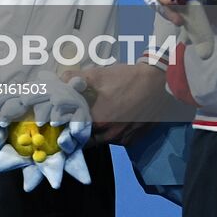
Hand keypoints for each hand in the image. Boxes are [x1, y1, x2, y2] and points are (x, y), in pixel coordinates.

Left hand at [62, 64, 190, 145]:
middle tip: (70, 122)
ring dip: (92, 135)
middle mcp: (110, 135)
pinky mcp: (134, 139)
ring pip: (100, 142)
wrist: (158, 83)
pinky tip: (106, 123)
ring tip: (87, 122)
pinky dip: (108, 135)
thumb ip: (74, 78)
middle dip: (77, 132)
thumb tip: (58, 80)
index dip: (64, 126)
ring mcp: (124, 139)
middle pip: (86, 140)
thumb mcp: (97, 74)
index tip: (58, 121)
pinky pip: (115, 141)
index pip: (73, 131)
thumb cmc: (127, 78)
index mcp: (98, 121)